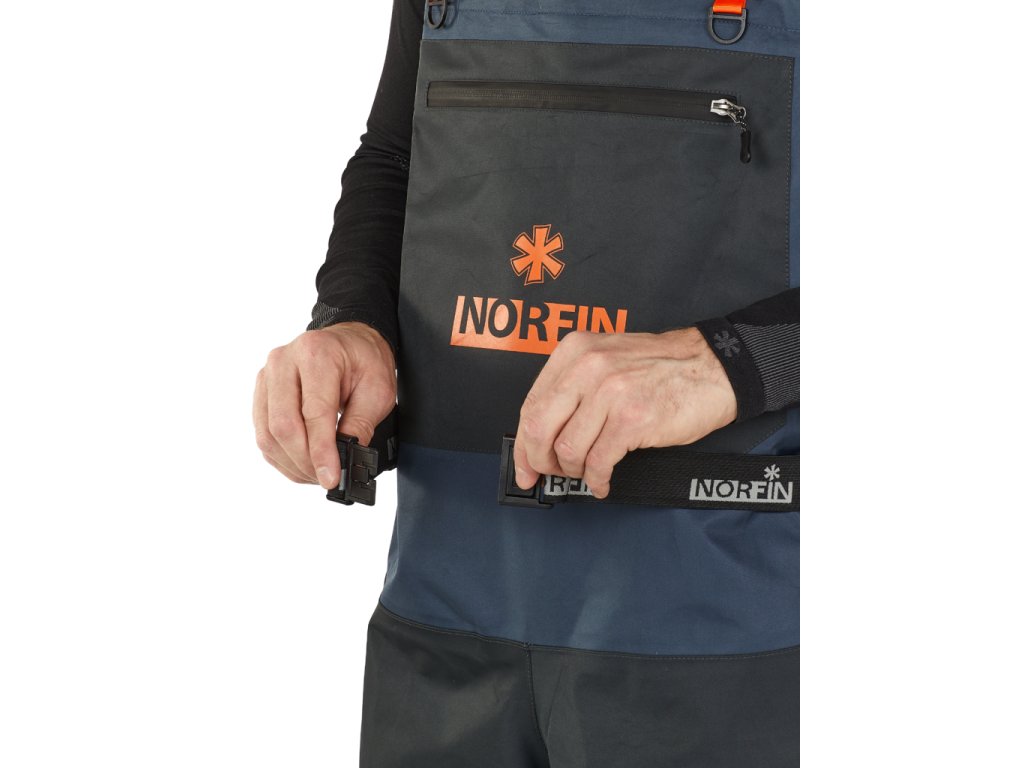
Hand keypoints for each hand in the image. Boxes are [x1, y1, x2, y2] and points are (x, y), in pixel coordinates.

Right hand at [253, 322, 396, 488]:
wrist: (350, 341)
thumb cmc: (364, 361)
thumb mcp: (378, 390)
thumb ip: (360, 425)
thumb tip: (345, 460)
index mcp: (316, 354)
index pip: (313, 413)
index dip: (321, 451)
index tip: (331, 478)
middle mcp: (283, 362)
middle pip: (283, 426)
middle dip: (306, 461)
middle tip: (328, 478)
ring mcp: (267, 377)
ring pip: (268, 435)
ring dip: (293, 463)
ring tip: (318, 473)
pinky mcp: (261, 394)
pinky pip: (264, 435)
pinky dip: (283, 457)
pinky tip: (303, 464)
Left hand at [513, 328, 736, 498]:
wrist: (713, 367)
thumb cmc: (662, 367)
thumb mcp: (607, 358)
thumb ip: (574, 387)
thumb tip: (543, 433)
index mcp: (575, 351)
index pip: (531, 404)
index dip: (523, 443)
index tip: (524, 464)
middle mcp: (588, 367)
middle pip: (539, 428)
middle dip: (539, 461)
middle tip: (551, 474)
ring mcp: (610, 392)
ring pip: (567, 449)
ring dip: (574, 471)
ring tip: (587, 473)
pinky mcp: (631, 419)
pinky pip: (598, 462)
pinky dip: (597, 480)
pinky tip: (602, 481)